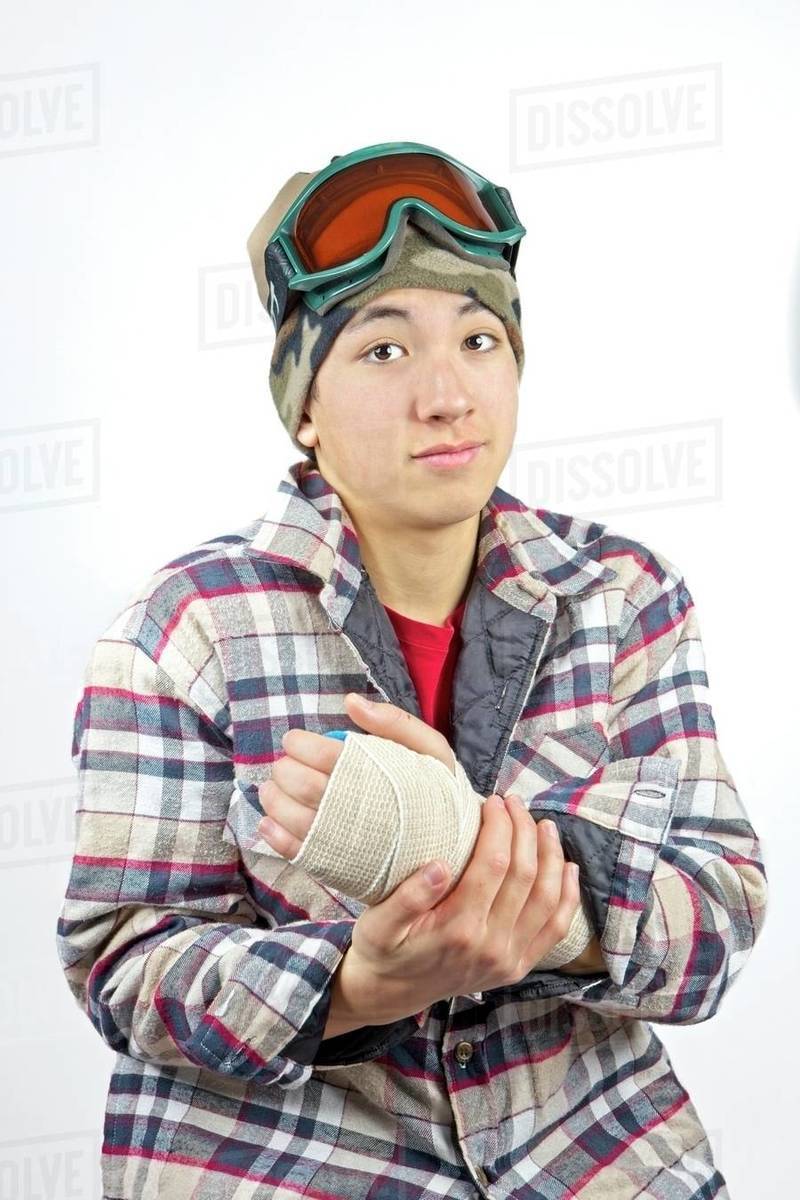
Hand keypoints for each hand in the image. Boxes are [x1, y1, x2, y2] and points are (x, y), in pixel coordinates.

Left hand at [258, 693, 454, 857]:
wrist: (454, 850)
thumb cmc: (438, 794)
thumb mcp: (431, 750)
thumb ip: (394, 722)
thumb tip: (351, 701)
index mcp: (377, 776)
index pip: (325, 756)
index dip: (301, 745)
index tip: (294, 740)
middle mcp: (357, 812)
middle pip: (303, 786)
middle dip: (284, 770)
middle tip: (283, 763)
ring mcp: (347, 844)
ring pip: (295, 819)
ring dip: (273, 801)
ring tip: (271, 789)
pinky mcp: (341, 868)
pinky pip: (300, 854)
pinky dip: (276, 837)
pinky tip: (268, 823)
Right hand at [346, 788, 580, 1005]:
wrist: (391, 995)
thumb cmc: (382, 951)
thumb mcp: (377, 924)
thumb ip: (407, 898)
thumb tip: (440, 866)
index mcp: (458, 929)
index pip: (494, 864)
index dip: (499, 826)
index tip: (493, 801)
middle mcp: (491, 946)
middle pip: (525, 875)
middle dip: (524, 830)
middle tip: (515, 802)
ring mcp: (509, 960)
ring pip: (547, 899)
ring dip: (551, 856)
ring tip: (545, 825)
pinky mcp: (518, 968)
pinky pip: (555, 929)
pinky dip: (567, 897)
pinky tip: (568, 868)